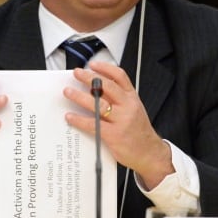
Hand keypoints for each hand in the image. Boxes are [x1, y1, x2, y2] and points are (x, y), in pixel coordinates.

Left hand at [63, 61, 172, 189]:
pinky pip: (93, 124)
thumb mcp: (134, 110)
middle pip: (107, 86)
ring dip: (80, 96)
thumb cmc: (139, 132)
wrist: (150, 153)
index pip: (120, 76)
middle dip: (89, 78)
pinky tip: (70, 116)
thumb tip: (96, 89)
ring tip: (68, 91)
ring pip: (98, 104)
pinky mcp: (114, 135)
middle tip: (76, 73)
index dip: (105, 68)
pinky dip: (79, 119)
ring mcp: (121, 120)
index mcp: (133, 98)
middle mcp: (128, 106)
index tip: (92, 64)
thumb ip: (119, 99)